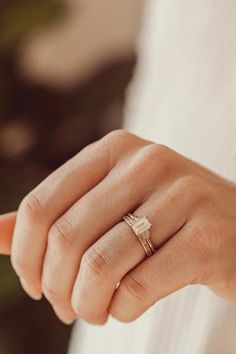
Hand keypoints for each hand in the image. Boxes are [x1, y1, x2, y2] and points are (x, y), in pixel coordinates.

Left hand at [2, 130, 235, 325]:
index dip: (25, 255)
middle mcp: (147, 162)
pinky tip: (123, 308)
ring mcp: (182, 196)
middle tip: (64, 305)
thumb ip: (52, 217)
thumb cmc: (163, 217)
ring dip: (85, 303)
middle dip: (54, 286)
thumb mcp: (108, 203)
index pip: (41, 205)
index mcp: (115, 149)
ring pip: (100, 265)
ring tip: (91, 311)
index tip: (34, 283)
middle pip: (66, 238)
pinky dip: (120, 310)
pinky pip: (138, 287)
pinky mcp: (207, 237)